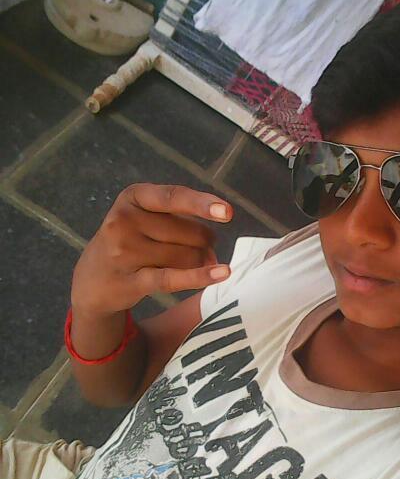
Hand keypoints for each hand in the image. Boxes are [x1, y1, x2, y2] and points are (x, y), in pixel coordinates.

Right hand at [71, 183, 232, 316]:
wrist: (92, 281)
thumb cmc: (128, 242)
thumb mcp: (143, 218)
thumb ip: (177, 221)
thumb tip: (212, 244)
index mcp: (132, 197)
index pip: (173, 197)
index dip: (202, 204)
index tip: (227, 212)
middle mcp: (124, 220)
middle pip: (186, 231)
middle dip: (205, 242)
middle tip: (205, 249)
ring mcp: (124, 252)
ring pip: (184, 256)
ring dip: (201, 262)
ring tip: (199, 264)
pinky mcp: (130, 280)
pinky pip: (173, 278)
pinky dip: (200, 276)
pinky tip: (222, 273)